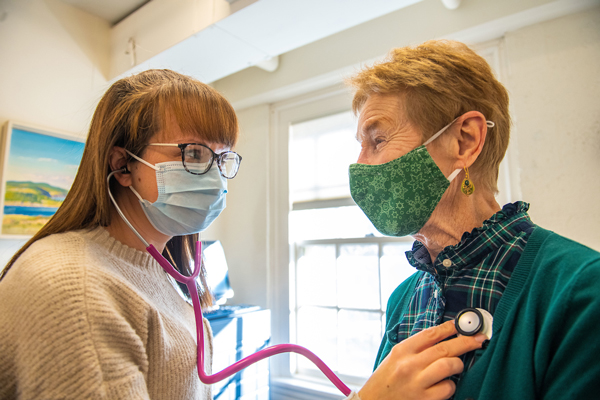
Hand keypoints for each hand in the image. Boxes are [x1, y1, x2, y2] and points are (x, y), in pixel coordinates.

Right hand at [358, 320, 485, 399]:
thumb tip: (441, 338)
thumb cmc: (386, 380)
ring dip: (457, 364)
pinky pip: (447, 388)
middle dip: (466, 341)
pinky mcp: (424, 399)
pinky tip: (444, 385)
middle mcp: (409, 364)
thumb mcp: (395, 357)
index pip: (430, 334)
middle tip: (479, 339)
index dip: (449, 328)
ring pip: (448, 365)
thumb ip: (415, 348)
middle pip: (444, 348)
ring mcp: (417, 382)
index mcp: (402, 350)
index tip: (462, 325)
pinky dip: (450, 386)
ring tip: (457, 365)